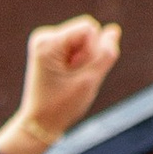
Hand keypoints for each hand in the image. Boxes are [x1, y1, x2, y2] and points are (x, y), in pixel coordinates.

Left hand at [0, 16, 119, 153]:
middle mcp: (44, 37)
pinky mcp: (53, 48)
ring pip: (87, 40)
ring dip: (85, 60)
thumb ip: (106, 54)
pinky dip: (80, 62)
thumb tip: (113, 29)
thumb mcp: (89, 81)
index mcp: (47, 42)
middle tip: (72, 78)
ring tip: (70, 79)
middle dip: (89, 55)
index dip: (93, 51)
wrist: (39, 124)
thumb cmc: (61, 106)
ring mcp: (47, 41)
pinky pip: (81, 47)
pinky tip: (68, 76)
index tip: (75, 73)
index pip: (89, 28)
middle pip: (88, 32)